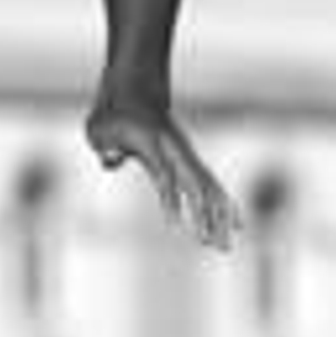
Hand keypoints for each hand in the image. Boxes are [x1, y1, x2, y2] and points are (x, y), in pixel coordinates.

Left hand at [85, 97, 240, 250]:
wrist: (135, 89)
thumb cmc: (113, 113)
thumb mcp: (99, 127)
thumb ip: (105, 143)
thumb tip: (111, 158)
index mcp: (153, 144)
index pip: (165, 177)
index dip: (171, 201)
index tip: (176, 227)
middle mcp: (176, 151)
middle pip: (196, 187)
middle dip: (207, 218)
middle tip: (215, 247)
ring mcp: (186, 155)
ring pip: (209, 189)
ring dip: (219, 219)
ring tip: (225, 247)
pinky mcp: (189, 161)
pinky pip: (210, 187)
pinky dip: (223, 206)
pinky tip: (236, 226)